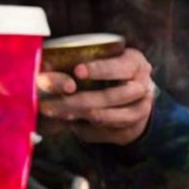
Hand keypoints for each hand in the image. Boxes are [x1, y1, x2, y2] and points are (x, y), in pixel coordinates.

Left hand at [36, 48, 155, 145]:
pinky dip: (86, 129)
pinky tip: (68, 123)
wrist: (137, 90)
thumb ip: (80, 58)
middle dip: (79, 100)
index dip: (98, 69)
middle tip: (51, 102)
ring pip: (107, 118)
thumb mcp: (106, 55)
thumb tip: (46, 62)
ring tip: (55, 112)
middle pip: (110, 97)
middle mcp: (143, 88)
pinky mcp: (131, 130)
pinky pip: (106, 133)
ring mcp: (140, 112)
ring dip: (78, 116)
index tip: (77, 71)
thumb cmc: (112, 66)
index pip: (118, 67)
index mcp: (135, 63)